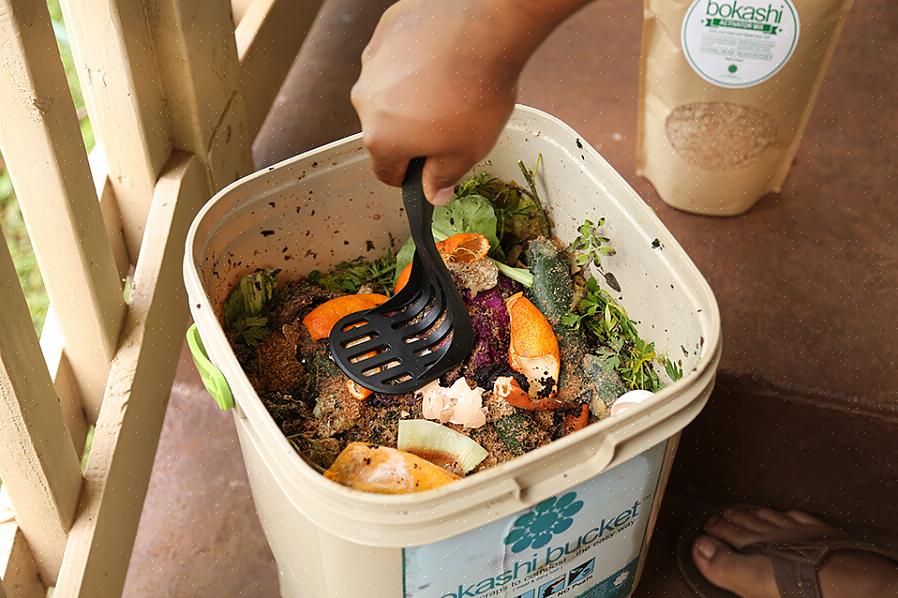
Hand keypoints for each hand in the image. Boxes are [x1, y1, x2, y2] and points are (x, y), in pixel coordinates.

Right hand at [352, 0, 587, 203]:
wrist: (486, 27)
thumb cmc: (476, 94)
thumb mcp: (467, 151)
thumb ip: (444, 177)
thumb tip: (434, 195)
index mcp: (380, 139)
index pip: (386, 171)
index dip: (411, 175)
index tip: (429, 169)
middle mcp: (365, 101)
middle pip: (385, 129)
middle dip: (411, 132)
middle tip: (449, 122)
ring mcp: (372, 62)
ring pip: (388, 91)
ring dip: (410, 96)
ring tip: (448, 87)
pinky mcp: (386, 32)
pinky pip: (396, 56)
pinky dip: (413, 62)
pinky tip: (443, 58)